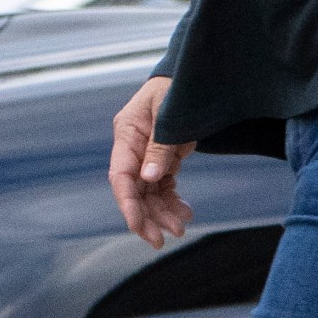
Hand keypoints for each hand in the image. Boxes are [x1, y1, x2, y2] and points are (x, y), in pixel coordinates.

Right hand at [109, 75, 196, 248]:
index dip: (128, 203)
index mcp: (127, 132)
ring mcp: (146, 154)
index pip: (121, 175)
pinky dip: (172, 201)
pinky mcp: (161, 158)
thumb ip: (160, 146)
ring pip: (148, 193)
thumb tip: (148, 179)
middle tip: (163, 240)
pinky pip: (163, 186)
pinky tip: (185, 212)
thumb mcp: (172, 114)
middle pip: (133, 190)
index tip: (138, 226)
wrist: (195, 77)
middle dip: (146, 217)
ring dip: (162, 213)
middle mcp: (132, 146)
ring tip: (180, 228)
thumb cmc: (180, 88)